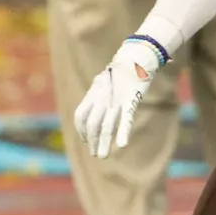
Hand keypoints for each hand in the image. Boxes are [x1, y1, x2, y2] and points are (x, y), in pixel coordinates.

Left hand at [73, 38, 163, 157]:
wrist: (135, 58)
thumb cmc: (120, 72)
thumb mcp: (103, 82)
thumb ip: (97, 96)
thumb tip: (92, 109)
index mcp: (93, 94)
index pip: (80, 116)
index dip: (81, 131)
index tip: (86, 140)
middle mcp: (101, 98)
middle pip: (92, 124)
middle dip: (92, 141)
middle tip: (95, 154)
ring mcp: (116, 100)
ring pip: (107, 125)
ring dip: (103, 143)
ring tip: (102, 156)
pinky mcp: (131, 101)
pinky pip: (126, 119)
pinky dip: (123, 132)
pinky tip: (122, 145)